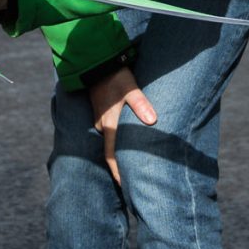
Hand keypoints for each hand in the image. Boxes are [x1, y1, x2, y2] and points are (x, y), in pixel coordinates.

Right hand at [87, 64, 157, 185]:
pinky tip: (128, 141)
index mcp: (109, 124)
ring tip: (134, 164)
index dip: (117, 173)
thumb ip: (140, 104)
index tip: (124, 187)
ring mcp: (101, 119)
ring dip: (120, 152)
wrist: (96, 61)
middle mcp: (102, 125)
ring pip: (112, 141)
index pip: (111, 156)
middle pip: (112, 151)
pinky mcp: (102, 112)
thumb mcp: (130, 88)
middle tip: (133, 181)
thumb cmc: (115, 75)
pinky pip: (110, 131)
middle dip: (121, 166)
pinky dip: (118, 140)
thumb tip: (152, 121)